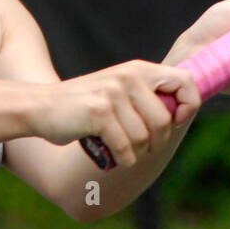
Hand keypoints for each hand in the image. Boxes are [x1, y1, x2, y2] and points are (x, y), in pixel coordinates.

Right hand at [28, 61, 199, 167]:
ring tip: (124, 150)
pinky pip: (126, 147)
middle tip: (141, 148)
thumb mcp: (120, 91)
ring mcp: (113, 92)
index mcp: (139, 70)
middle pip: (164, 121)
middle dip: (156, 143)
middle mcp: (129, 76)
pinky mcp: (99, 111)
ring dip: (136, 153)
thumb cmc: (86, 108)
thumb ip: (147, 97)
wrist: (40, 107)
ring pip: (144, 138)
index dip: (188, 106)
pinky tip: (113, 157)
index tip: (175, 122)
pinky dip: (122, 159)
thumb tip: (182, 114)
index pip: (186, 82)